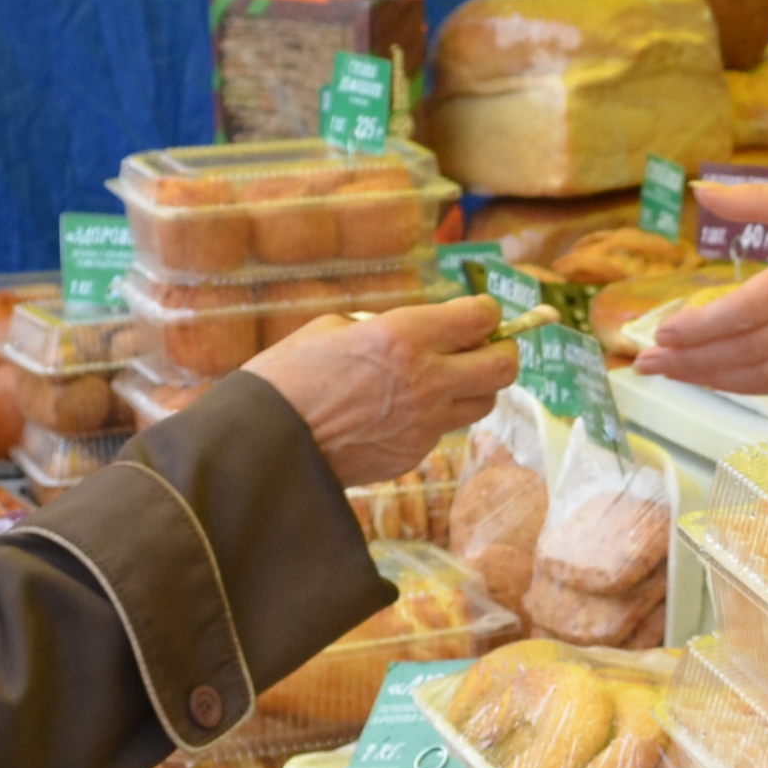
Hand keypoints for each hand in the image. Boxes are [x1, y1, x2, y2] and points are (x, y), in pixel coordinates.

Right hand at [240, 296, 513, 483]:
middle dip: (500, 352)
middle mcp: (426, 379)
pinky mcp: (413, 455)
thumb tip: (416, 332)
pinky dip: (435, 418)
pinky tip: (400, 412)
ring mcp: (424, 423)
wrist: (264, 444)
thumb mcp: (334, 328)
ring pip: (483, 403)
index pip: (482, 317)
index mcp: (405, 336)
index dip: (483, 312)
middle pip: (503, 366)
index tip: (474, 314)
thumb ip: (385, 327)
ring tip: (444, 381)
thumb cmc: (287, 376)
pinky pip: (443, 430)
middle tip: (481, 348)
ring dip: (473, 387)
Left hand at [634, 180, 767, 395]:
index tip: (663, 330)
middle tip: (647, 362)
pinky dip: (750, 387)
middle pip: (749, 349)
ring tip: (671, 374)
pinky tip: (718, 380)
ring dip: (713, 378)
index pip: (749, 309)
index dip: (703, 326)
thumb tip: (699, 190)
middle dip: (693, 360)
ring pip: (767, 374)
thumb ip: (756, 199)